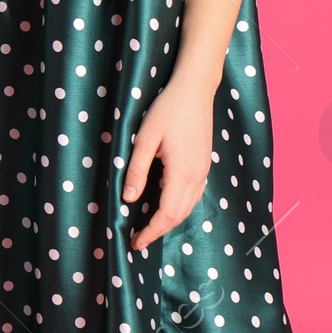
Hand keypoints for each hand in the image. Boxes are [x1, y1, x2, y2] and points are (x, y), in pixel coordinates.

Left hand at [122, 75, 214, 251]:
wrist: (196, 89)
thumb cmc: (168, 109)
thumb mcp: (145, 138)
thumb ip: (136, 170)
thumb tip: (127, 199)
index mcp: (181, 173)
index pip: (167, 214)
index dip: (151, 231)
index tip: (135, 242)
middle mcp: (197, 176)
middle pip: (179, 215)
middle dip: (158, 230)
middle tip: (138, 239)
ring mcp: (203, 171)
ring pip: (188, 207)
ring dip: (169, 220)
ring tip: (149, 226)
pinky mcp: (204, 164)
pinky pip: (193, 195)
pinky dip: (179, 207)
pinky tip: (165, 203)